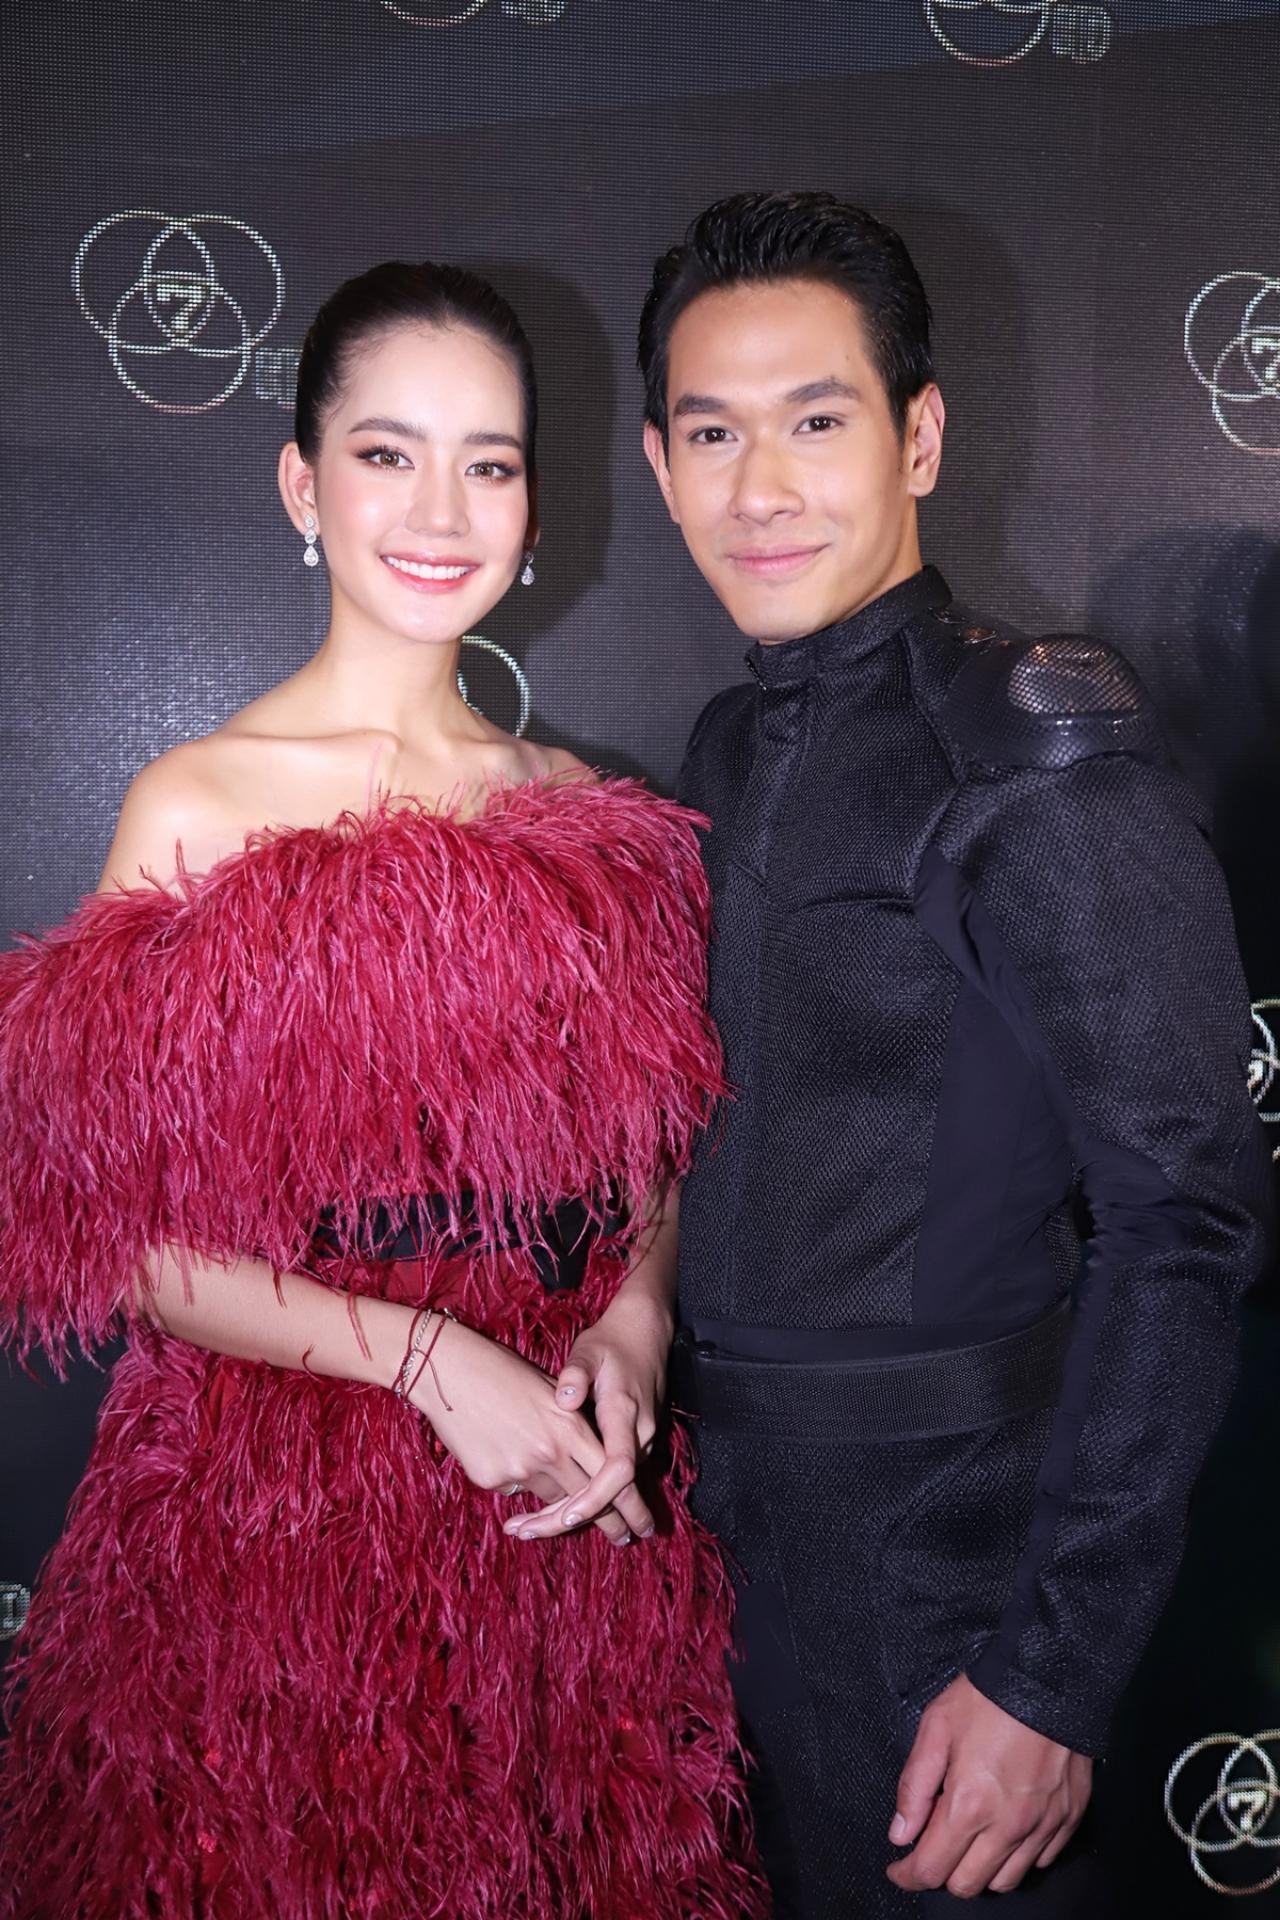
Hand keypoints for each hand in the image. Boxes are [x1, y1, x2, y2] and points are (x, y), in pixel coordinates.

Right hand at [408, 1315, 644, 1545]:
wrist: (451, 1371)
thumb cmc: (504, 1372)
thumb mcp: (551, 1392)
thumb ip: (573, 1425)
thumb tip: (586, 1459)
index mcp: (571, 1427)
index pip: (614, 1477)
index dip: (632, 1505)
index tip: (643, 1524)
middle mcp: (550, 1453)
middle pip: (590, 1501)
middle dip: (610, 1524)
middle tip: (623, 1538)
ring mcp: (519, 1469)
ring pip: (552, 1499)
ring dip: (561, 1500)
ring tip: (561, 1498)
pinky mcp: (491, 1479)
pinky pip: (516, 1491)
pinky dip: (519, 1481)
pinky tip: (506, 1453)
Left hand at [500, 1280, 673, 1544]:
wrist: (646, 1333)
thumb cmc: (611, 1342)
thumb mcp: (590, 1349)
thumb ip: (577, 1373)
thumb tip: (565, 1398)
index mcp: (624, 1414)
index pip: (618, 1469)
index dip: (596, 1497)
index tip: (567, 1516)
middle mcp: (638, 1435)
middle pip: (614, 1493)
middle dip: (576, 1520)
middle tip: (525, 1533)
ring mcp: (640, 1442)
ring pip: (612, 1491)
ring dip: (578, 1512)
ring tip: (528, 1528)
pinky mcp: (635, 1444)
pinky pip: (612, 1480)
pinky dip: (586, 1497)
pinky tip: (554, 1509)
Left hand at [886, 1674, 1091, 1897]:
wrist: (1051, 1674)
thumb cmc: (990, 1697)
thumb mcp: (936, 1727)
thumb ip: (914, 1785)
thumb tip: (900, 1833)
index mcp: (969, 1805)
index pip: (932, 1869)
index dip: (908, 1875)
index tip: (899, 1869)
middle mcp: (1008, 1826)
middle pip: (967, 1885)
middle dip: (942, 1872)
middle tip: (934, 1843)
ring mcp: (1043, 1826)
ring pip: (1005, 1881)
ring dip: (981, 1868)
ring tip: (971, 1835)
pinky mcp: (1068, 1819)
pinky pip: (1039, 1861)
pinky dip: (1018, 1854)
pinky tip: (1006, 1826)